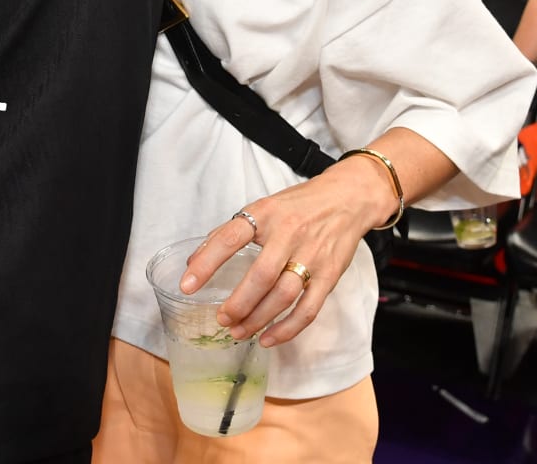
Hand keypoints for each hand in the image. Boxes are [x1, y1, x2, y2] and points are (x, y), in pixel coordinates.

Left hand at [180, 160, 394, 348]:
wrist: (349, 198)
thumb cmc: (299, 205)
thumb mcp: (264, 207)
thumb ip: (230, 232)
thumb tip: (194, 260)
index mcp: (266, 213)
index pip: (230, 238)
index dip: (206, 263)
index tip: (187, 285)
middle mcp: (289, 234)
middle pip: (261, 275)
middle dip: (238, 303)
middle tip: (222, 319)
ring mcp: (312, 255)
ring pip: (283, 295)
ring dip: (258, 319)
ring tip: (239, 332)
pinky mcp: (330, 274)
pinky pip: (308, 308)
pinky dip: (287, 329)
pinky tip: (269, 339)